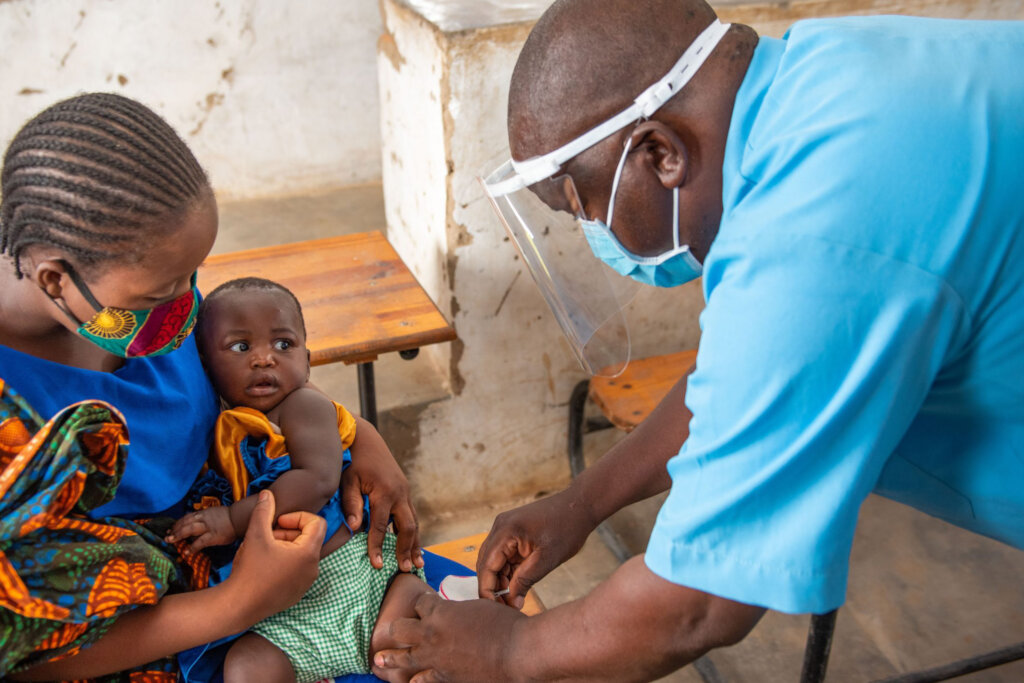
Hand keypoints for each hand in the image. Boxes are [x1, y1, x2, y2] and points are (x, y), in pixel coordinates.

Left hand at [165, 505, 235, 553]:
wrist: (240, 518)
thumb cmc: (228, 517)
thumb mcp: (214, 513)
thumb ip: (204, 518)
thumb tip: (194, 524)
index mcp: (203, 513)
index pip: (187, 517)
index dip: (177, 523)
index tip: (170, 529)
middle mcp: (203, 519)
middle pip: (185, 523)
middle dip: (174, 529)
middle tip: (166, 536)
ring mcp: (207, 527)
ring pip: (189, 529)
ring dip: (178, 535)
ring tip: (170, 541)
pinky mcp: (213, 536)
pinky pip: (200, 542)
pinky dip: (192, 547)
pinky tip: (186, 552)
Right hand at [226, 490, 325, 622]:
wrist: (238, 605)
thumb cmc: (249, 569)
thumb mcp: (256, 534)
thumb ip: (264, 511)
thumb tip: (268, 494)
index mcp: (308, 553)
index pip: (317, 522)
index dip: (298, 517)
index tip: (278, 523)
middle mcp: (313, 568)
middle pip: (309, 538)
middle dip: (290, 532)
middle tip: (268, 536)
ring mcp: (306, 582)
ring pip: (303, 554)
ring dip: (287, 546)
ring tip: (265, 550)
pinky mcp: (297, 592)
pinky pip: (298, 570)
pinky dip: (286, 562)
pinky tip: (266, 565)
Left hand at [344, 417, 421, 571]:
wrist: (366, 440)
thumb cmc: (353, 462)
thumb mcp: (348, 481)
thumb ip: (352, 503)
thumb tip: (355, 527)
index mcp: (385, 492)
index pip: (380, 527)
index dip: (378, 547)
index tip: (377, 565)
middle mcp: (399, 493)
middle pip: (407, 527)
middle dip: (406, 549)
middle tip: (404, 568)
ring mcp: (405, 492)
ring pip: (414, 522)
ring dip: (415, 543)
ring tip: (417, 563)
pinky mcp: (405, 492)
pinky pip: (411, 515)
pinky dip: (412, 531)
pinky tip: (413, 545)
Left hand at [373, 593, 525, 682]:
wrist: (516, 652)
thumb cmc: (504, 625)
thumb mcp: (479, 607)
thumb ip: (461, 611)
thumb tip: (456, 614)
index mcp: (440, 611)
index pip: (420, 603)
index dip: (421, 604)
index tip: (422, 605)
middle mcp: (431, 635)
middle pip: (400, 628)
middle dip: (396, 628)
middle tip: (392, 631)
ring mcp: (435, 659)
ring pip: (403, 658)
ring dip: (390, 659)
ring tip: (378, 661)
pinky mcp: (444, 678)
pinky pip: (423, 681)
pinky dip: (416, 682)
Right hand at [477, 489, 594, 608]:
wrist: (580, 506)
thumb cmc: (568, 529)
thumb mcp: (547, 559)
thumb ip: (525, 581)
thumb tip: (512, 602)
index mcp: (506, 531)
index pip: (486, 566)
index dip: (488, 590)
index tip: (495, 609)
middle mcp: (500, 526)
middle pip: (485, 563)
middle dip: (493, 586)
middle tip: (506, 607)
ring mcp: (505, 527)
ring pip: (493, 560)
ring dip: (500, 579)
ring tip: (512, 599)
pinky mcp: (512, 531)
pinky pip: (503, 554)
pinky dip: (507, 570)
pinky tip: (516, 585)